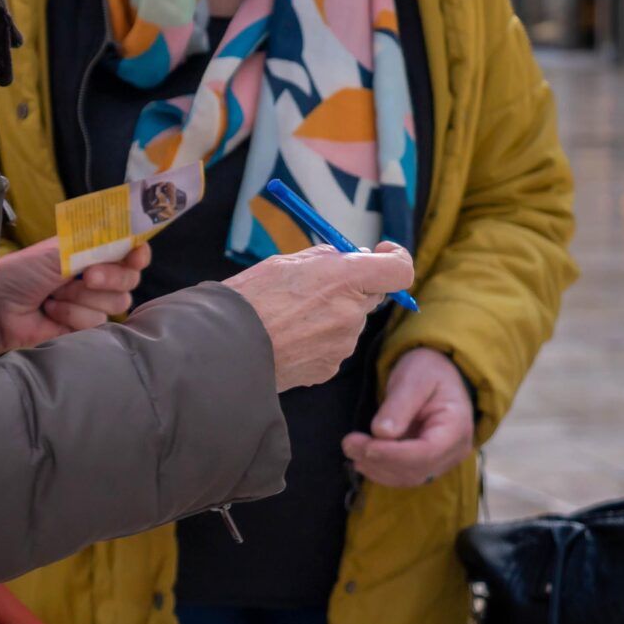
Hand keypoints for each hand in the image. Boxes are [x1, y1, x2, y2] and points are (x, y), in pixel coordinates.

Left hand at [0, 239, 150, 351]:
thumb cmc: (21, 272)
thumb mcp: (59, 252)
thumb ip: (96, 245)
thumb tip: (130, 236)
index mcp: (90, 253)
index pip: (128, 252)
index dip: (137, 254)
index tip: (136, 255)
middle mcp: (95, 278)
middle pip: (129, 280)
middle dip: (110, 277)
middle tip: (88, 276)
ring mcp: (90, 304)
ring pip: (115, 303)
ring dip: (81, 298)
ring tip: (54, 295)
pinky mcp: (83, 329)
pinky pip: (97, 322)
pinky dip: (72, 315)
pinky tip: (50, 312)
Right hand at [225, 243, 416, 392]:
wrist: (223, 346)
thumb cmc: (250, 298)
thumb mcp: (287, 263)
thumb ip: (327, 259)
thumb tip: (351, 258)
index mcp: (344, 278)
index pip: (399, 270)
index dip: (395, 259)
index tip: (379, 254)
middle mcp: (351, 313)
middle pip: (371, 296)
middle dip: (351, 289)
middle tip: (315, 285)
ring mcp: (342, 345)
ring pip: (349, 323)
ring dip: (330, 316)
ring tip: (288, 317)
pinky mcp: (329, 369)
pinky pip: (333, 347)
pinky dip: (317, 341)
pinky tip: (287, 339)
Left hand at [345, 348, 474, 487]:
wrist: (437, 373)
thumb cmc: (427, 370)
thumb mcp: (413, 378)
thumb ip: (399, 405)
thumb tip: (381, 433)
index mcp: (456, 427)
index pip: (426, 453)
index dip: (393, 454)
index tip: (365, 446)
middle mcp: (454, 450)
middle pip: (416, 469)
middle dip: (379, 460)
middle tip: (348, 443)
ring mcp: (442, 460)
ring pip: (408, 477)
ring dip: (377, 468)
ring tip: (351, 449)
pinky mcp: (427, 463)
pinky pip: (404, 475)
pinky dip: (381, 470)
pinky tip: (362, 458)